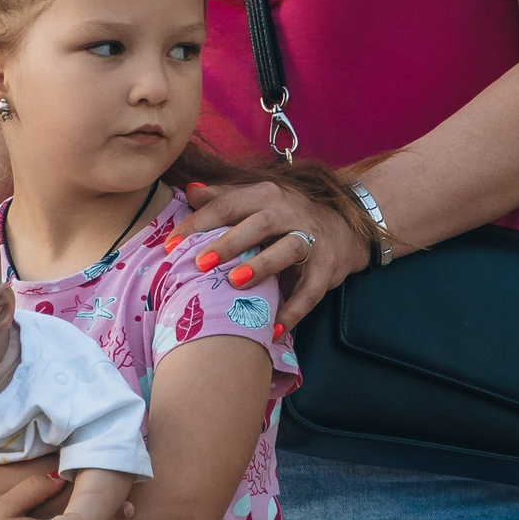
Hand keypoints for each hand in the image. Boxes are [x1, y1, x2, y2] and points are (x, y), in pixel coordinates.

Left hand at [176, 179, 369, 328]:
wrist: (348, 227)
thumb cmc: (290, 215)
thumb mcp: (260, 200)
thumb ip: (224, 196)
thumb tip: (189, 191)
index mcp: (267, 195)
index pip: (228, 205)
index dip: (198, 223)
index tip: (170, 244)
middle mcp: (290, 213)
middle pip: (258, 224)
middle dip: (228, 243)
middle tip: (198, 263)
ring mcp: (312, 240)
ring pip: (289, 249)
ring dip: (262, 266)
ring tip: (235, 283)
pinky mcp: (328, 269)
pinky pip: (311, 291)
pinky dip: (294, 311)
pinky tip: (273, 329)